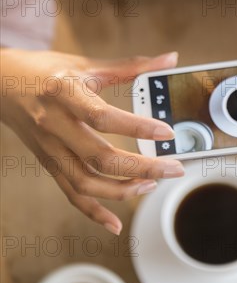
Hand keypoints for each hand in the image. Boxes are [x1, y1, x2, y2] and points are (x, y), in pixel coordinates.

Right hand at [1, 49, 183, 233]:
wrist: (2, 84)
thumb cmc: (46, 70)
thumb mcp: (86, 64)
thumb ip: (129, 66)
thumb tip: (169, 59)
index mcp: (64, 93)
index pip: (103, 117)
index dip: (137, 128)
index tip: (167, 133)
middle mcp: (54, 124)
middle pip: (100, 157)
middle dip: (142, 168)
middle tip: (173, 168)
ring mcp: (49, 148)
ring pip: (85, 182)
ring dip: (122, 190)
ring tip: (151, 184)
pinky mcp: (47, 163)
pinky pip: (70, 193)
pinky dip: (92, 211)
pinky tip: (114, 223)